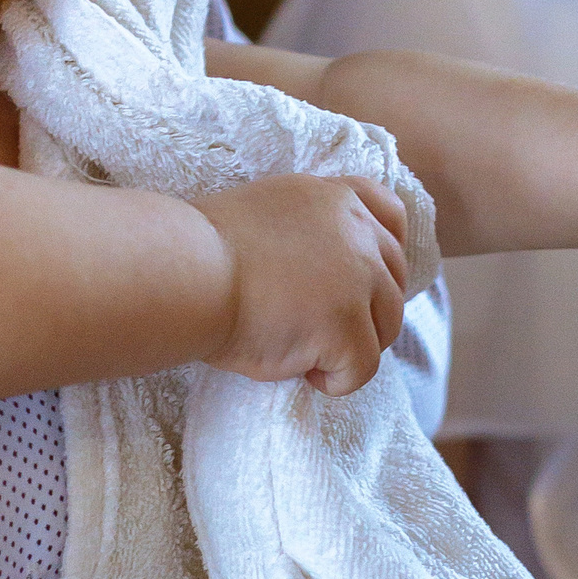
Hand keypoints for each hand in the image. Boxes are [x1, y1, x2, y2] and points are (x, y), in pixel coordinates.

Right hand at [192, 173, 409, 395]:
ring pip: (386, 327)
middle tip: (318, 331)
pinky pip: (363, 369)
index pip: (391, 215)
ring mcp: (358, 278)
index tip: (362, 283)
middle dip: (366, 312)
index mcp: (336, 198)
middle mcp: (357, 232)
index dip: (384, 254)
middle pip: (393, 281)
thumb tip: (328, 271)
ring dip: (351, 347)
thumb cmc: (205, 252)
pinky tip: (300, 370)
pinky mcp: (348, 325)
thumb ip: (311, 229)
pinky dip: (335, 379)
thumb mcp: (270, 212)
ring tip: (302, 350)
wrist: (184, 274)